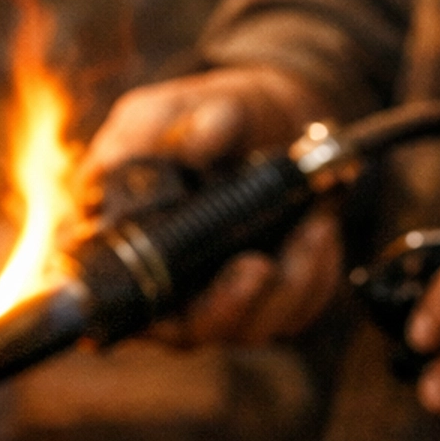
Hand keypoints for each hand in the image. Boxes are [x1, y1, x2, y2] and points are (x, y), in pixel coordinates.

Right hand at [82, 66, 343, 343]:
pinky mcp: (271, 297)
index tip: (177, 291)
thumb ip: (168, 121)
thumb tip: (200, 140)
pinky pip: (297, 308)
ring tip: (312, 224)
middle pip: (191, 332)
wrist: (263, 119)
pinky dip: (315, 272)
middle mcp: (167, 290)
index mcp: (118, 252)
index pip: (119, 304)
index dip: (145, 310)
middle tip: (257, 267)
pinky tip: (321, 225)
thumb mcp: (170, 107)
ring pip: (251, 326)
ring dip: (287, 285)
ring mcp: (221, 300)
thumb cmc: (197, 118)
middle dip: (229, 306)